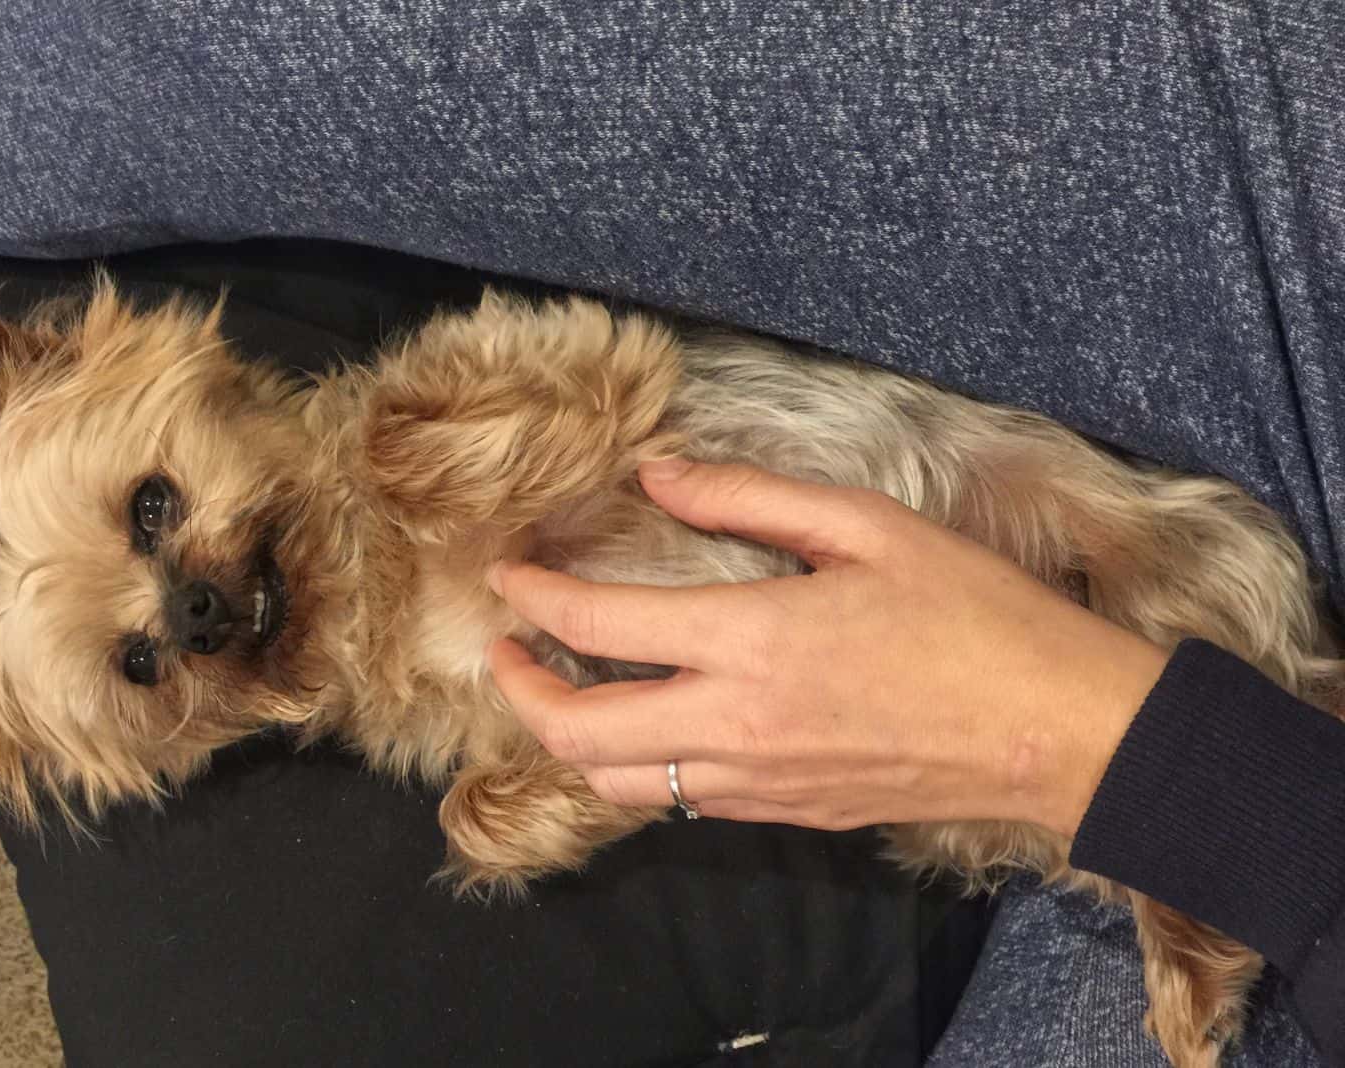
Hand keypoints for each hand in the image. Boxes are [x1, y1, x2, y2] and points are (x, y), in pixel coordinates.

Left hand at [486, 459, 1170, 838]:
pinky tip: (642, 722)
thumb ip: (749, 497)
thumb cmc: (975, 615)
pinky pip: (677, 800)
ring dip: (565, 738)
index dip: (532, 597)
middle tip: (505, 645)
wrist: (1056, 733)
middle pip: (577, 733)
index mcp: (754, 641)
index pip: (599, 625)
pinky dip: (631, 765)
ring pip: (616, 783)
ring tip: (557, 686)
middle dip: (518, 688)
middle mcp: (737, 725)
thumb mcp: (868, 526)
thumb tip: (657, 471)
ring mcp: (757, 783)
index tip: (505, 574)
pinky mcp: (783, 813)